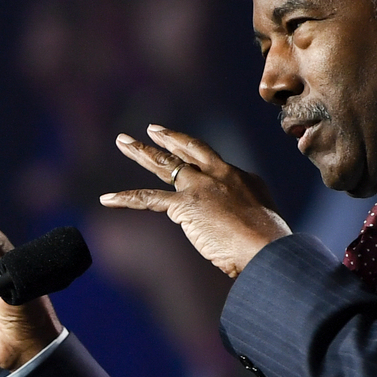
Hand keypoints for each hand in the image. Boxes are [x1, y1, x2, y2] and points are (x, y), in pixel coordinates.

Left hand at [99, 125, 290, 277]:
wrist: (267, 247)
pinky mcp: (185, 204)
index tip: (185, 149)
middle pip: (189, 151)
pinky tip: (107, 199)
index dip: (197, 157)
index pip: (213, 164)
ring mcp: (201, 187)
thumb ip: (248, 220)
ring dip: (141, 153)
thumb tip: (241, 235)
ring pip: (165, 164)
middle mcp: (220, 175)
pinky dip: (125, 199)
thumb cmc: (270, 246)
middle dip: (169, 138)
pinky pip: (148, 199)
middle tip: (152, 129)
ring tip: (122, 141)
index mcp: (241, 178)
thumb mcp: (263, 224)